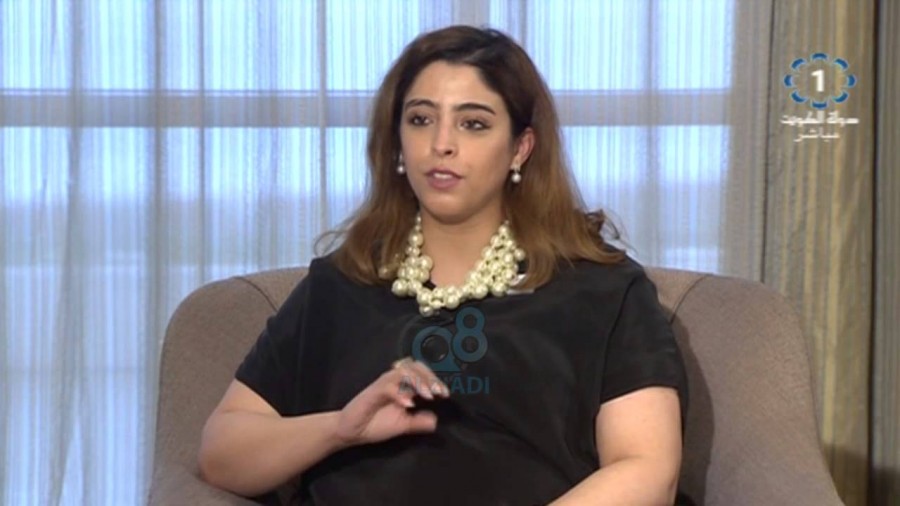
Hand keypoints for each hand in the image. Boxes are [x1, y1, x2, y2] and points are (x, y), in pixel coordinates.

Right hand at [335, 358, 449, 446]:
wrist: (350, 432)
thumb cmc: (374, 425)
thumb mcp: (402, 426)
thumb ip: (417, 422)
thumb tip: (435, 421)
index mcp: (401, 386)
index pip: (421, 372)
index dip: (435, 380)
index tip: (445, 394)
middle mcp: (393, 381)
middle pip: (414, 366)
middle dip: (429, 377)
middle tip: (439, 392)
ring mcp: (382, 385)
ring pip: (402, 372)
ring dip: (418, 382)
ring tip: (428, 396)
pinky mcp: (372, 392)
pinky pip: (387, 386)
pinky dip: (399, 393)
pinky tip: (408, 404)